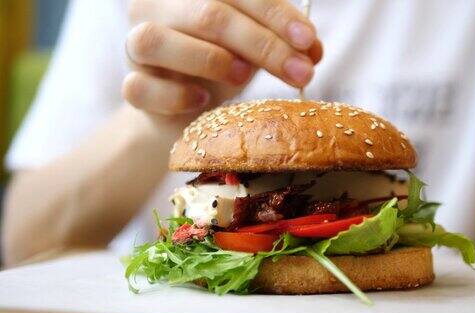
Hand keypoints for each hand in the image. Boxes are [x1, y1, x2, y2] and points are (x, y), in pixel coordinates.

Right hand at [123, 0, 322, 117]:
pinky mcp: (130, 84)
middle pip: (208, 14)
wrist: (184, 108)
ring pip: (156, 40)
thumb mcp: (253, 46)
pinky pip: (140, 87)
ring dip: (210, 59)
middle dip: (263, 45)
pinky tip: (202, 101)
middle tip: (301, 72)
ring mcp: (135, 46)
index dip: (277, 15)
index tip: (309, 42)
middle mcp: (156, 7)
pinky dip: (175, 95)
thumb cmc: (221, 65)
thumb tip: (313, 49)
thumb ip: (280, 40)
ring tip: (244, 77)